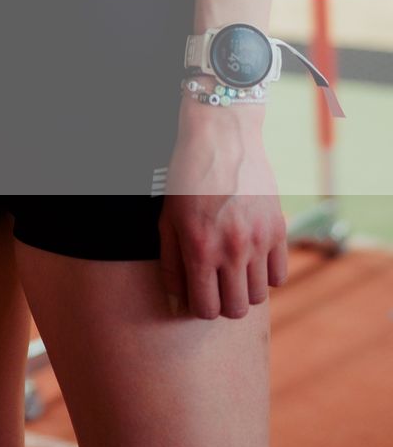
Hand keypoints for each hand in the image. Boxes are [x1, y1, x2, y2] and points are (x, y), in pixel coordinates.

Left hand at [159, 111, 287, 319]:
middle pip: (235, 309)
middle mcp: (232, 250)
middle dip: (222, 303)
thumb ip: (171, 265)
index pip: (205, 308)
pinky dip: (265, 275)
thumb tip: (176, 303)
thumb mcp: (167, 219)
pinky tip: (251, 260)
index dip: (199, 306)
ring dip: (243, 289)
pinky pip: (279, 276)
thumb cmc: (187, 178)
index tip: (198, 293)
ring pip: (257, 296)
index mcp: (200, 248)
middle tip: (216, 284)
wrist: (222, 137)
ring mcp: (259, 241)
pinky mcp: (278, 230)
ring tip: (232, 270)